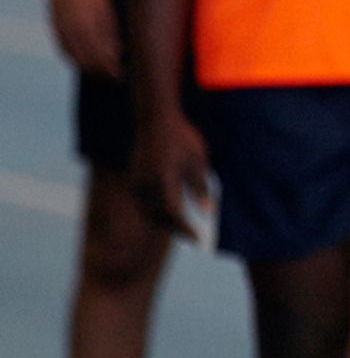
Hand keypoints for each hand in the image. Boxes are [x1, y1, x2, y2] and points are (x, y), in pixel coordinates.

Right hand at [47, 0, 119, 79]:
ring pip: (74, 58)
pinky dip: (75, 59)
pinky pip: (64, 51)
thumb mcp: (107, 12)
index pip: (101, 58)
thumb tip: (116, 55)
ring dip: (88, 67)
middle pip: (87, 62)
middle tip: (113, 78)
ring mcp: (61, 32)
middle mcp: (72, 33)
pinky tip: (84, 60)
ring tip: (101, 71)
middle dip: (101, 72)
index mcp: (88, 28)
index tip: (121, 76)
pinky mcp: (55, 29)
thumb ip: (110, 34)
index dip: (111, 70)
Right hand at [130, 108, 212, 243]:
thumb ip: (201, 186)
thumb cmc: (181, 138)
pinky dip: (156, 211)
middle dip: (176, 229)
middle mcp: (146, 183)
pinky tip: (171, 213)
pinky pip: (144, 202)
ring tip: (184, 229)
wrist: (154, 119)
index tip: (199, 239)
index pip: (173, 212)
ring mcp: (137, 182)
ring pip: (148, 212)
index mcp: (164, 178)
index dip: (185, 228)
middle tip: (194, 237)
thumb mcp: (198, 160)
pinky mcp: (134, 178)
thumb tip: (208, 210)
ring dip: (164, 222)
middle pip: (158, 216)